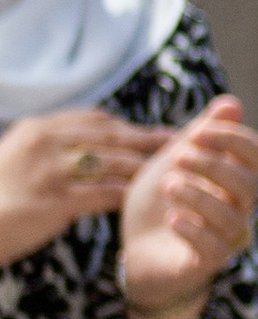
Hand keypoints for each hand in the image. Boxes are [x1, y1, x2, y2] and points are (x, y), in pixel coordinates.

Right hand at [0, 105, 166, 271]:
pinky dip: (125, 195)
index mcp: (39, 128)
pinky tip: (142, 200)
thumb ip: (52, 143)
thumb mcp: (19, 154)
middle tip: (178, 143)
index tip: (150, 131)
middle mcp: (46, 143)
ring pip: (113, 164)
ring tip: (168, 174)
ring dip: (142, 169)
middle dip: (147, 139)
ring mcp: (51, 171)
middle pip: (111, 136)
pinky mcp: (56, 201)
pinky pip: (103, 194)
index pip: (96, 118)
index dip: (127, 125)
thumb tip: (91, 140)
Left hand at [118, 97, 257, 318]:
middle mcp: (236, 206)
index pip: (253, 151)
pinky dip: (194, 230)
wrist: (135, 249)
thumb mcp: (172, 160)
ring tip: (168, 186)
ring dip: (200, 196)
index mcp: (232, 176)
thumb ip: (201, 133)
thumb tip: (232, 103)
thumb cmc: (159, 202)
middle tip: (177, 157)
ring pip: (230, 217)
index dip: (230, 137)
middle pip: (246, 182)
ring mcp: (223, 236)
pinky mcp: (205, 263)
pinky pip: (213, 248)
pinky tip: (172, 218)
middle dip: (212, 165)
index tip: (197, 132)